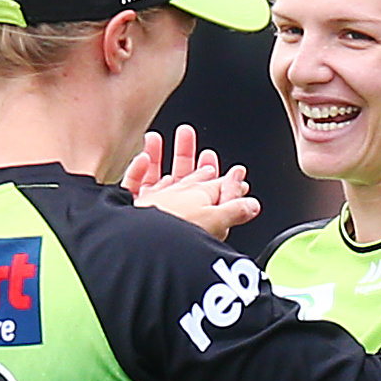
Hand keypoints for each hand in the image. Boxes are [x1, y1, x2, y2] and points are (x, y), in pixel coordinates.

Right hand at [127, 124, 259, 240]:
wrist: (139, 247)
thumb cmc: (179, 234)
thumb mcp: (218, 217)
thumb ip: (234, 206)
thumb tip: (253, 204)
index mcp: (199, 219)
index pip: (211, 194)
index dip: (213, 174)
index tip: (210, 154)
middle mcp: (175, 218)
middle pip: (182, 184)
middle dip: (185, 156)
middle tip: (185, 133)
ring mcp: (149, 217)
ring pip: (155, 184)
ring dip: (159, 158)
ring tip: (157, 138)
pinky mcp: (126, 217)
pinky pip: (133, 190)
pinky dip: (137, 173)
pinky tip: (142, 158)